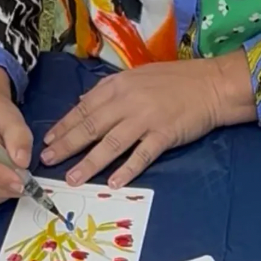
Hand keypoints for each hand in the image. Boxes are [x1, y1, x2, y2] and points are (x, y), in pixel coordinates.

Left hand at [41, 52, 256, 187]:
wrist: (212, 84)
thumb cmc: (175, 81)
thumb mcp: (137, 77)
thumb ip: (109, 92)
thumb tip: (82, 104)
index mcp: (119, 86)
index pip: (84, 109)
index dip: (64, 126)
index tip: (48, 141)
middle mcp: (128, 101)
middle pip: (91, 127)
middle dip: (67, 146)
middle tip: (48, 161)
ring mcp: (146, 119)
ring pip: (111, 143)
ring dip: (90, 163)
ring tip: (73, 178)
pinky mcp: (164, 134)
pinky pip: (141, 155)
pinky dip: (127, 170)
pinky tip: (114, 183)